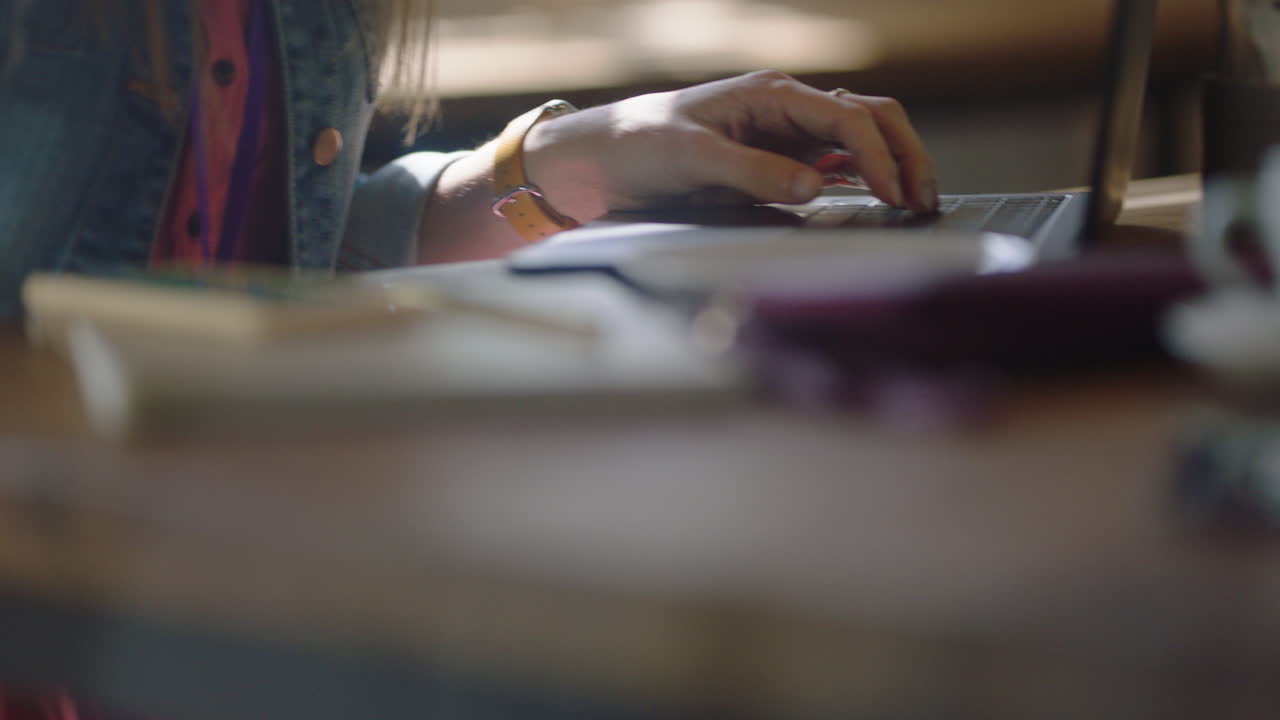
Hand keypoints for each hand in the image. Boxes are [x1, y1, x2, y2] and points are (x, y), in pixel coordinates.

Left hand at [523, 70, 939, 220]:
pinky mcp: (774, 157)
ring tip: (913, 203)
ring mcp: (783, 132)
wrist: (600, 160)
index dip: (881, 158)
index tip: (896, 197)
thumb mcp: (693, 158)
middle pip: (869, 120)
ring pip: (858, 139)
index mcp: (771, 93)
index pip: (847, 121)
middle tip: (924, 201)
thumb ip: (755, 171)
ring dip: (890, 165)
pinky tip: (876, 200)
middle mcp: (785, 107)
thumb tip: (815, 187)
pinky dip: (862, 177)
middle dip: (904, 155)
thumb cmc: (638, 146)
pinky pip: (832, 162)